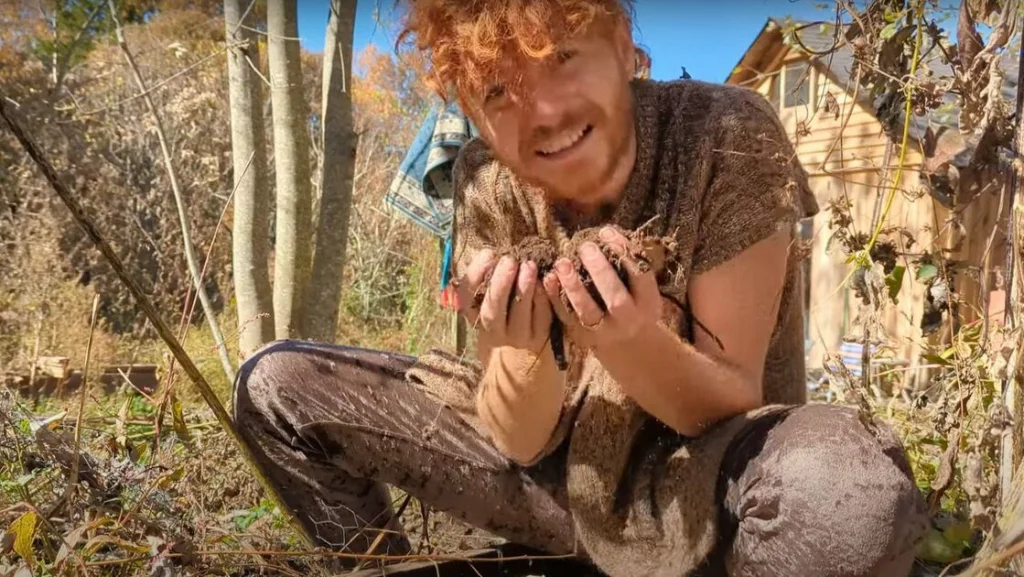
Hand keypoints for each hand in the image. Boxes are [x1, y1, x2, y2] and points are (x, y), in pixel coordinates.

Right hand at [455, 249, 552, 353]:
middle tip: (509, 260)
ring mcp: (517, 337)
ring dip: (524, 289)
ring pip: (519, 314)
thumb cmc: (507, 320)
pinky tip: (547, 281)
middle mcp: (493, 330)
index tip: (488, 254)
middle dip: (500, 284)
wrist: (522, 366)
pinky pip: (542, 318)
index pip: (466, 296)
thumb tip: (493, 254)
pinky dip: (544, 299)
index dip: (475, 275)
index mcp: (475, 317)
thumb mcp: (492, 305)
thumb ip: (490, 282)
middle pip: (492, 310)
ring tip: (529, 266)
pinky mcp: (540, 339)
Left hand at [543, 226, 661, 350]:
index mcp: (648, 303)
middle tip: (585, 247)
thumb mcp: (642, 289)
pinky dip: (555, 298)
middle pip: (615, 298)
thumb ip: (629, 265)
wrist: (628, 343)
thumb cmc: (634, 304)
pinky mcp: (581, 336)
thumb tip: (605, 232)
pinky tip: (549, 278)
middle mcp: (628, 320)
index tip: (605, 232)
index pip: (640, 275)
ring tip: (562, 262)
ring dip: (573, 285)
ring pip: (587, 311)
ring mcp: (604, 332)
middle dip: (600, 271)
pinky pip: (566, 317)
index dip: (623, 252)